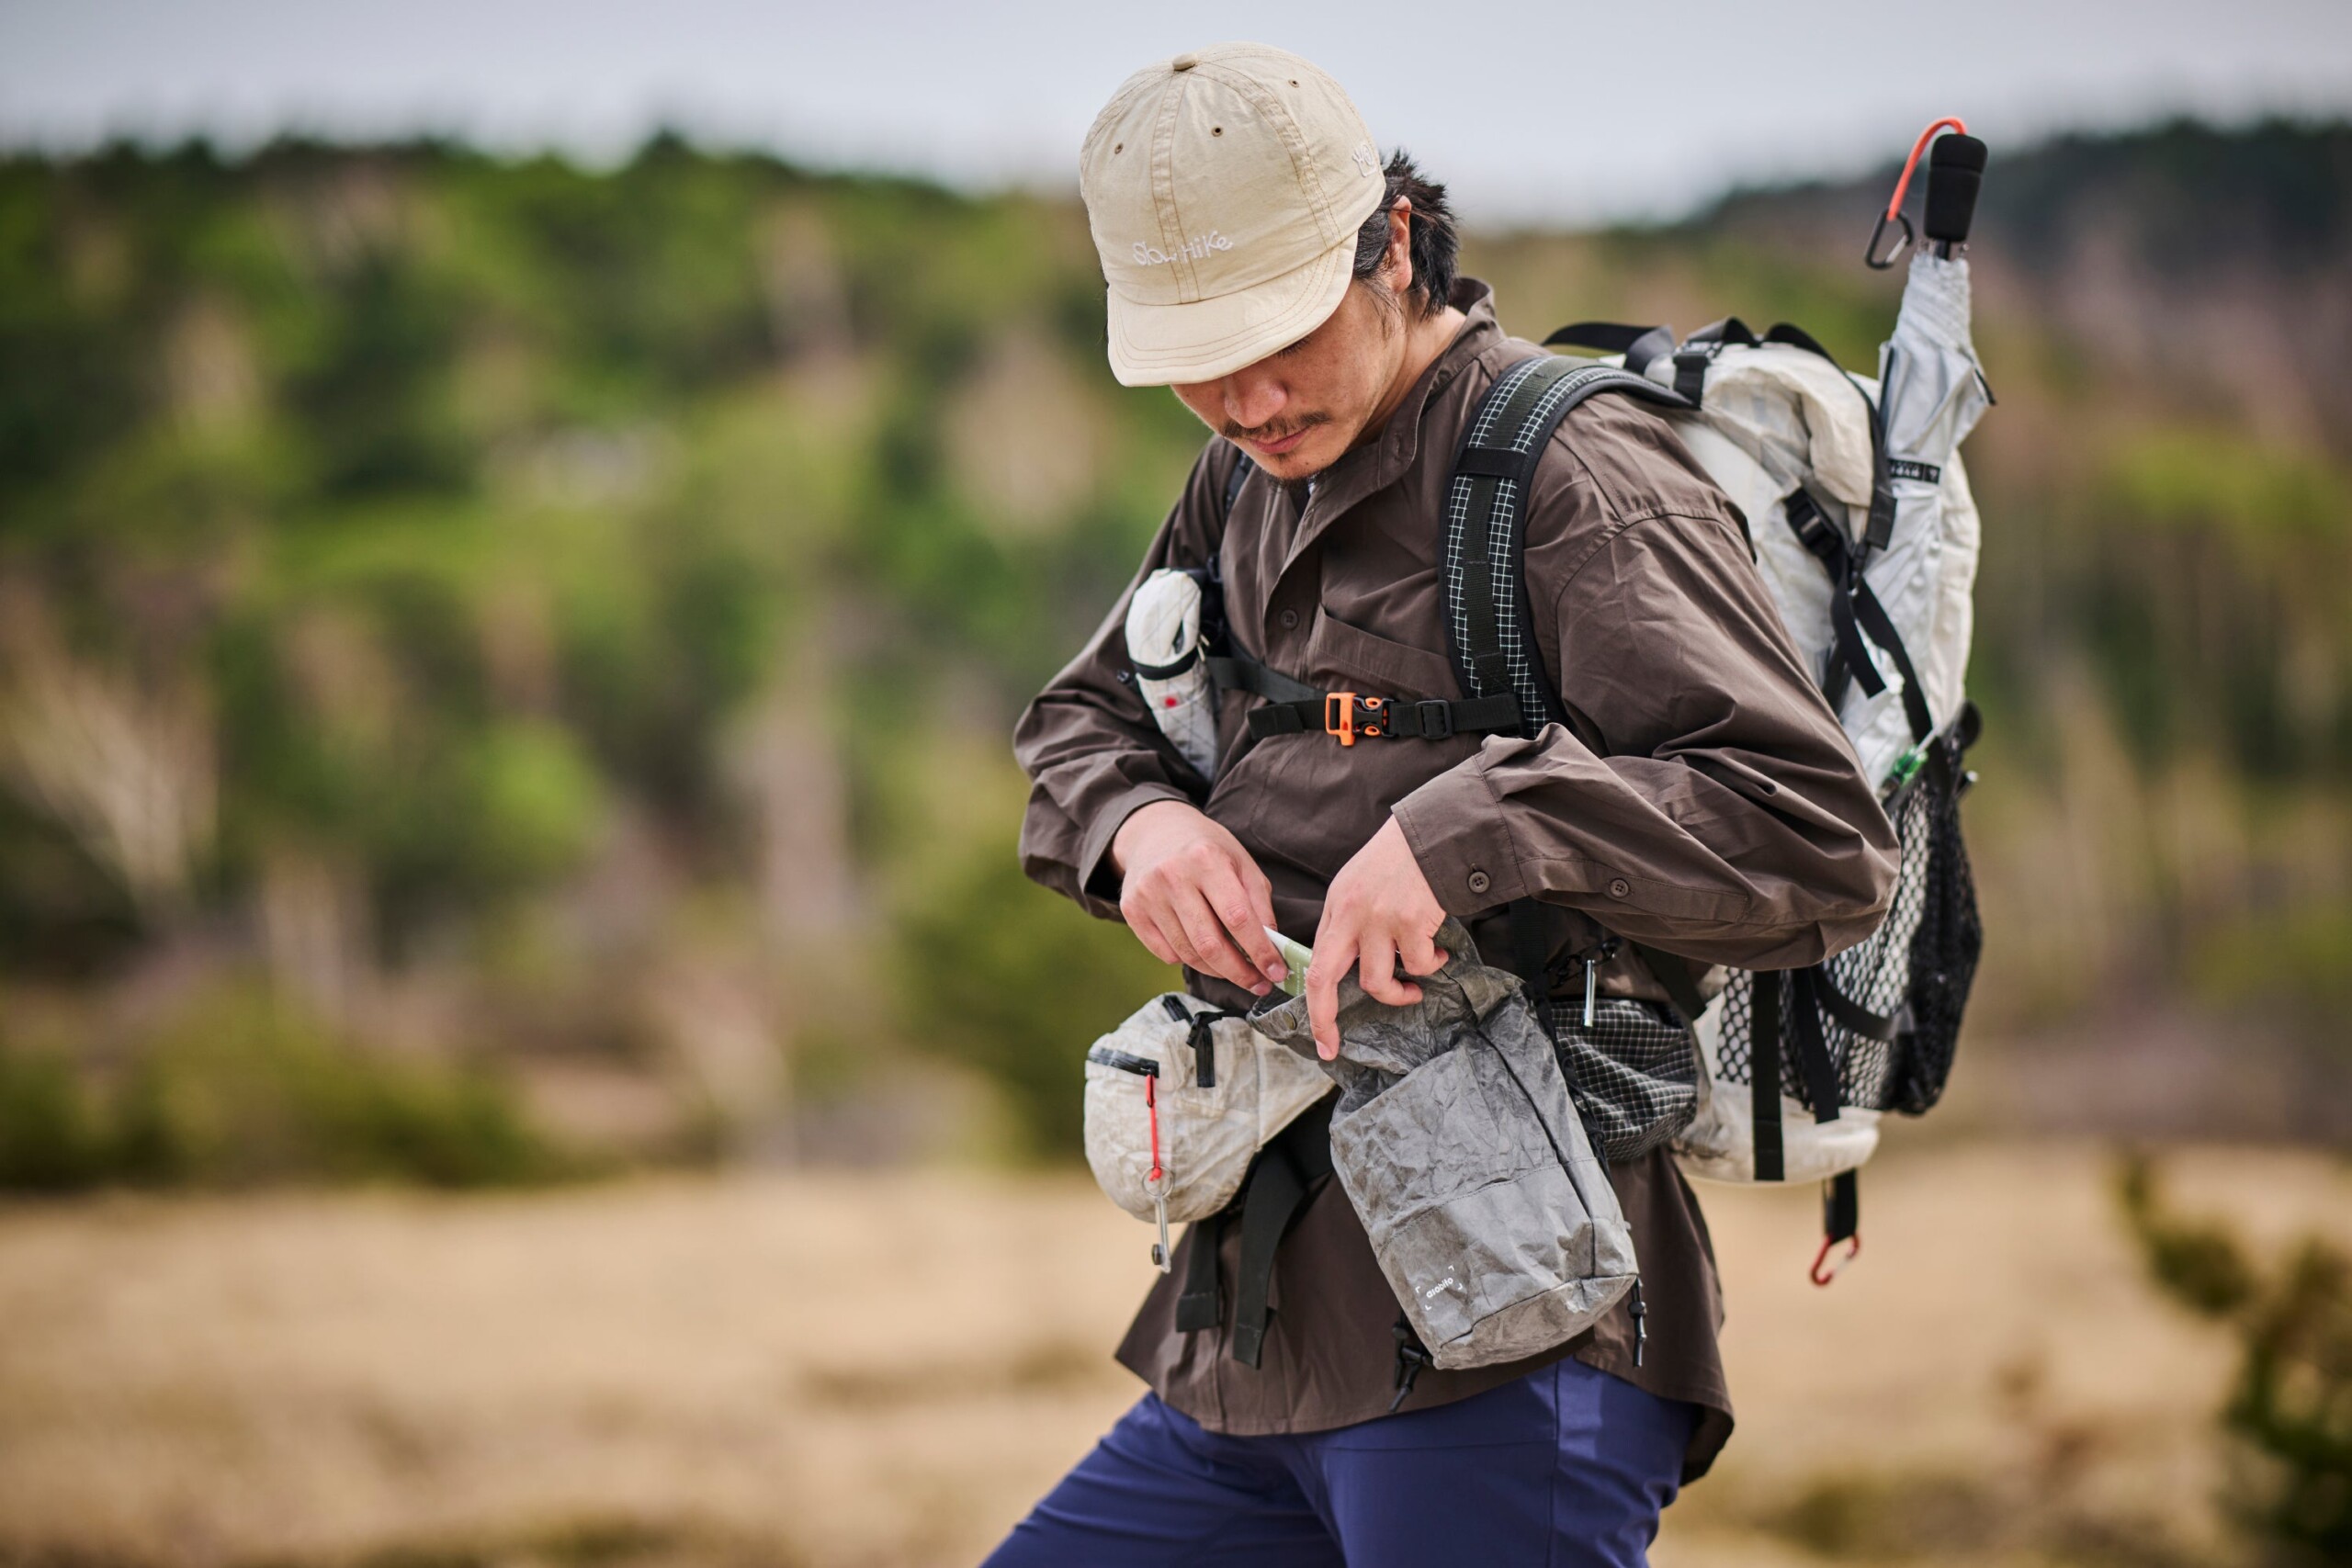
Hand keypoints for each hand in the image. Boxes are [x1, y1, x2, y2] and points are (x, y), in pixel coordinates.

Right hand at [1110, 800, 1288, 996]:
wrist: (1155, 831)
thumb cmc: (1205, 848)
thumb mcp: (1241, 862)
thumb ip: (1259, 903)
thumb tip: (1271, 948)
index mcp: (1206, 858)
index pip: (1237, 918)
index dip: (1260, 951)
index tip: (1276, 972)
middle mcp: (1173, 876)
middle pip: (1209, 944)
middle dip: (1239, 972)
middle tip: (1258, 984)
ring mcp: (1148, 894)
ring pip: (1187, 953)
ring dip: (1217, 970)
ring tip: (1235, 969)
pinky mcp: (1132, 910)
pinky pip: (1165, 953)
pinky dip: (1189, 959)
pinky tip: (1202, 952)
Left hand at [1306, 816, 1448, 1059]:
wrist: (1436, 832)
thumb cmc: (1402, 859)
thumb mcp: (1360, 884)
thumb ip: (1350, 921)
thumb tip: (1348, 962)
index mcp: (1336, 906)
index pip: (1314, 961)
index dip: (1313, 1000)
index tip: (1320, 1031)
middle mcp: (1350, 914)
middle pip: (1323, 978)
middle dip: (1323, 1018)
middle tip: (1331, 1045)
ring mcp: (1378, 919)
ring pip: (1375, 982)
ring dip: (1399, 992)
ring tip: (1416, 983)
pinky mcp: (1410, 922)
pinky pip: (1418, 965)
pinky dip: (1431, 965)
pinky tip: (1439, 949)